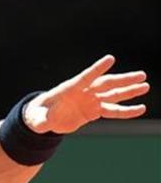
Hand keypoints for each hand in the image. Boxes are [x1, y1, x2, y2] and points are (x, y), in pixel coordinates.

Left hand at [25, 55, 148, 134]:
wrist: (44, 118)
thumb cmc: (39, 115)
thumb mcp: (37, 120)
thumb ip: (41, 121)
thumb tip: (45, 123)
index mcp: (69, 89)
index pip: (85, 77)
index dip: (97, 69)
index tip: (110, 59)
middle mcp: (83, 92)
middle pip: (105, 84)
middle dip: (123, 80)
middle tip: (141, 75)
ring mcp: (91, 100)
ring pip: (113, 95)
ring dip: (129, 91)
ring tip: (145, 86)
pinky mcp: (94, 110)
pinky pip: (113, 110)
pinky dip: (126, 111)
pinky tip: (140, 109)